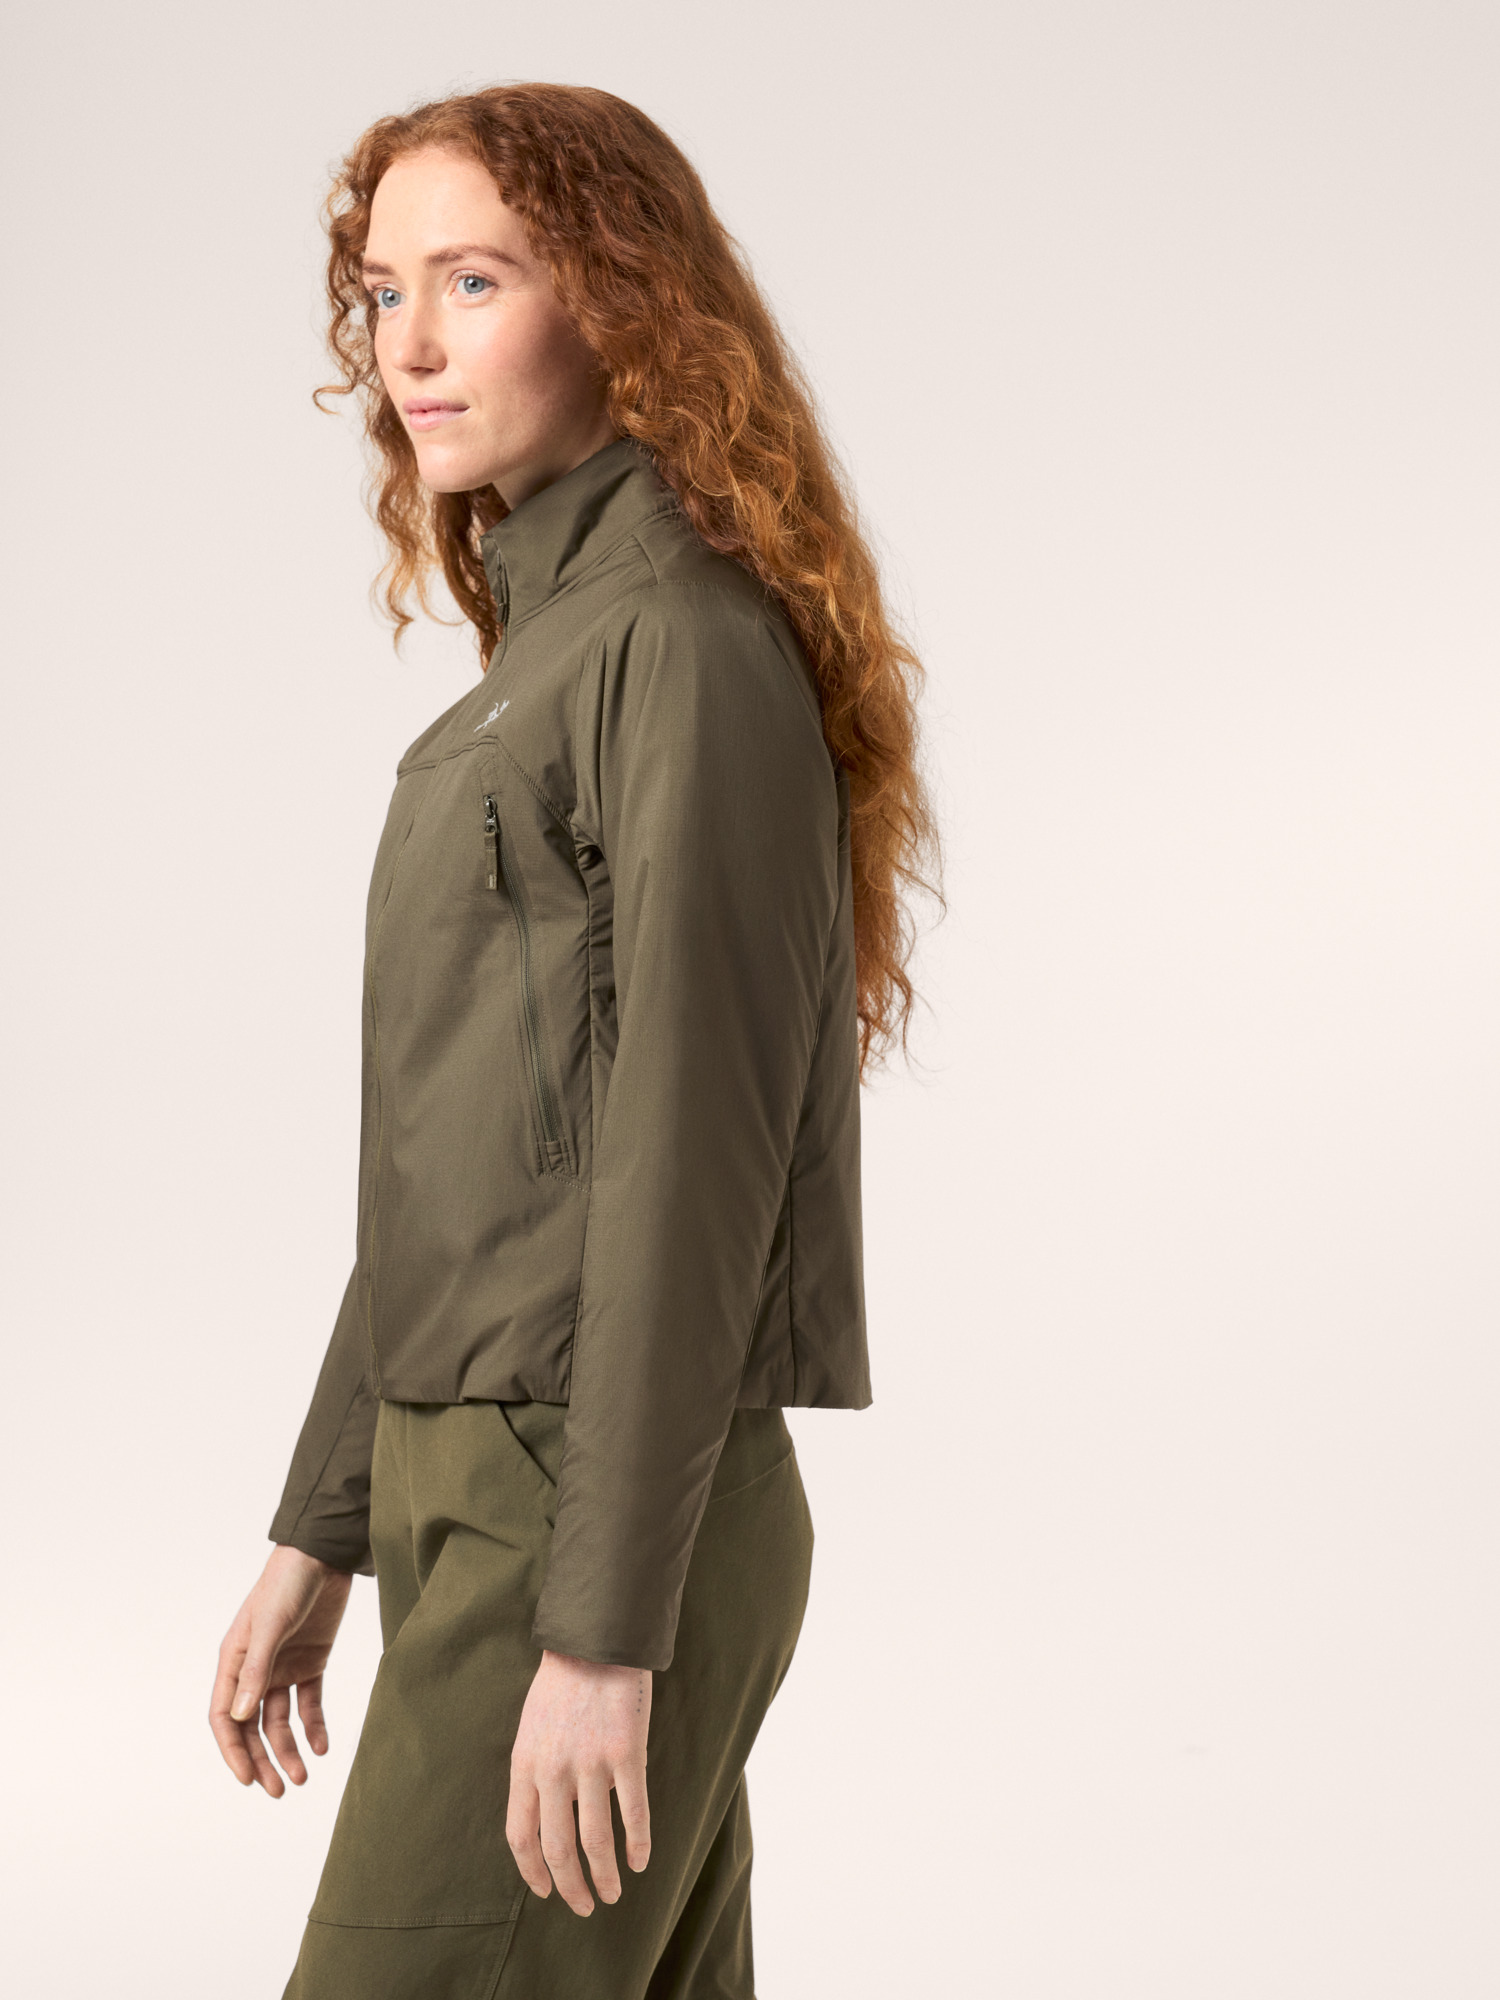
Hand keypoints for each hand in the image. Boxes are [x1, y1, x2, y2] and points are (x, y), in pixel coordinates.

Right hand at [209, 1544, 351, 1796]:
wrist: (323, 1556)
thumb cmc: (287, 1584)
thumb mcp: (270, 1625)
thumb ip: (256, 1670)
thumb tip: (241, 1718)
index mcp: (234, 1661)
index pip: (225, 1717)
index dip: (233, 1750)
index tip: (248, 1779)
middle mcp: (255, 1670)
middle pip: (253, 1727)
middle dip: (263, 1760)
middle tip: (280, 1790)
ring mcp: (283, 1667)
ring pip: (281, 1721)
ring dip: (290, 1749)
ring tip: (303, 1777)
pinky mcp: (311, 1662)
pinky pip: (309, 1703)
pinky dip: (314, 1726)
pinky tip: (322, 1746)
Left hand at [506, 1650, 651, 1914]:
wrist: (595, 1639)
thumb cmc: (563, 1681)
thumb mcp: (532, 1727)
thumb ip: (537, 1772)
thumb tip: (551, 1818)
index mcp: (525, 1765)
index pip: (520, 1837)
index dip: (533, 1872)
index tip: (547, 1891)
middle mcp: (553, 1770)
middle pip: (558, 1848)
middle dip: (571, 1886)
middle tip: (586, 1905)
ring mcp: (590, 1763)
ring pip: (595, 1840)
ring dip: (606, 1875)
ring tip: (615, 1893)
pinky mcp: (626, 1753)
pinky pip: (633, 1812)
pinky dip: (638, 1843)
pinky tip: (642, 1860)